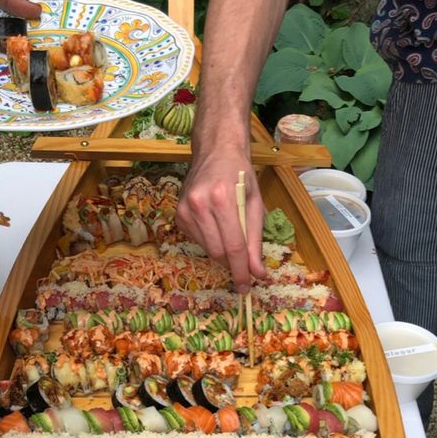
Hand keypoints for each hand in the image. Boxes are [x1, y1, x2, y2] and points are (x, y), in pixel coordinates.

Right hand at [177, 143, 266, 292]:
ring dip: (223, 255)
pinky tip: (217, 228)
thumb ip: (255, 240)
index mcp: (222, 198)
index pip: (233, 246)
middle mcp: (199, 204)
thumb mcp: (255, 204)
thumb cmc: (240, 174)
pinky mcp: (178, 215)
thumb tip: (257, 273)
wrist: (215, 151)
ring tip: (232, 240)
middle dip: (233, 266)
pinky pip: (198, 242)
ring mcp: (185, 209)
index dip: (241, 271)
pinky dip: (211, 243)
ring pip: (207, 250)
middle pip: (218, 252)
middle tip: (244, 271)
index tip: (246, 286)